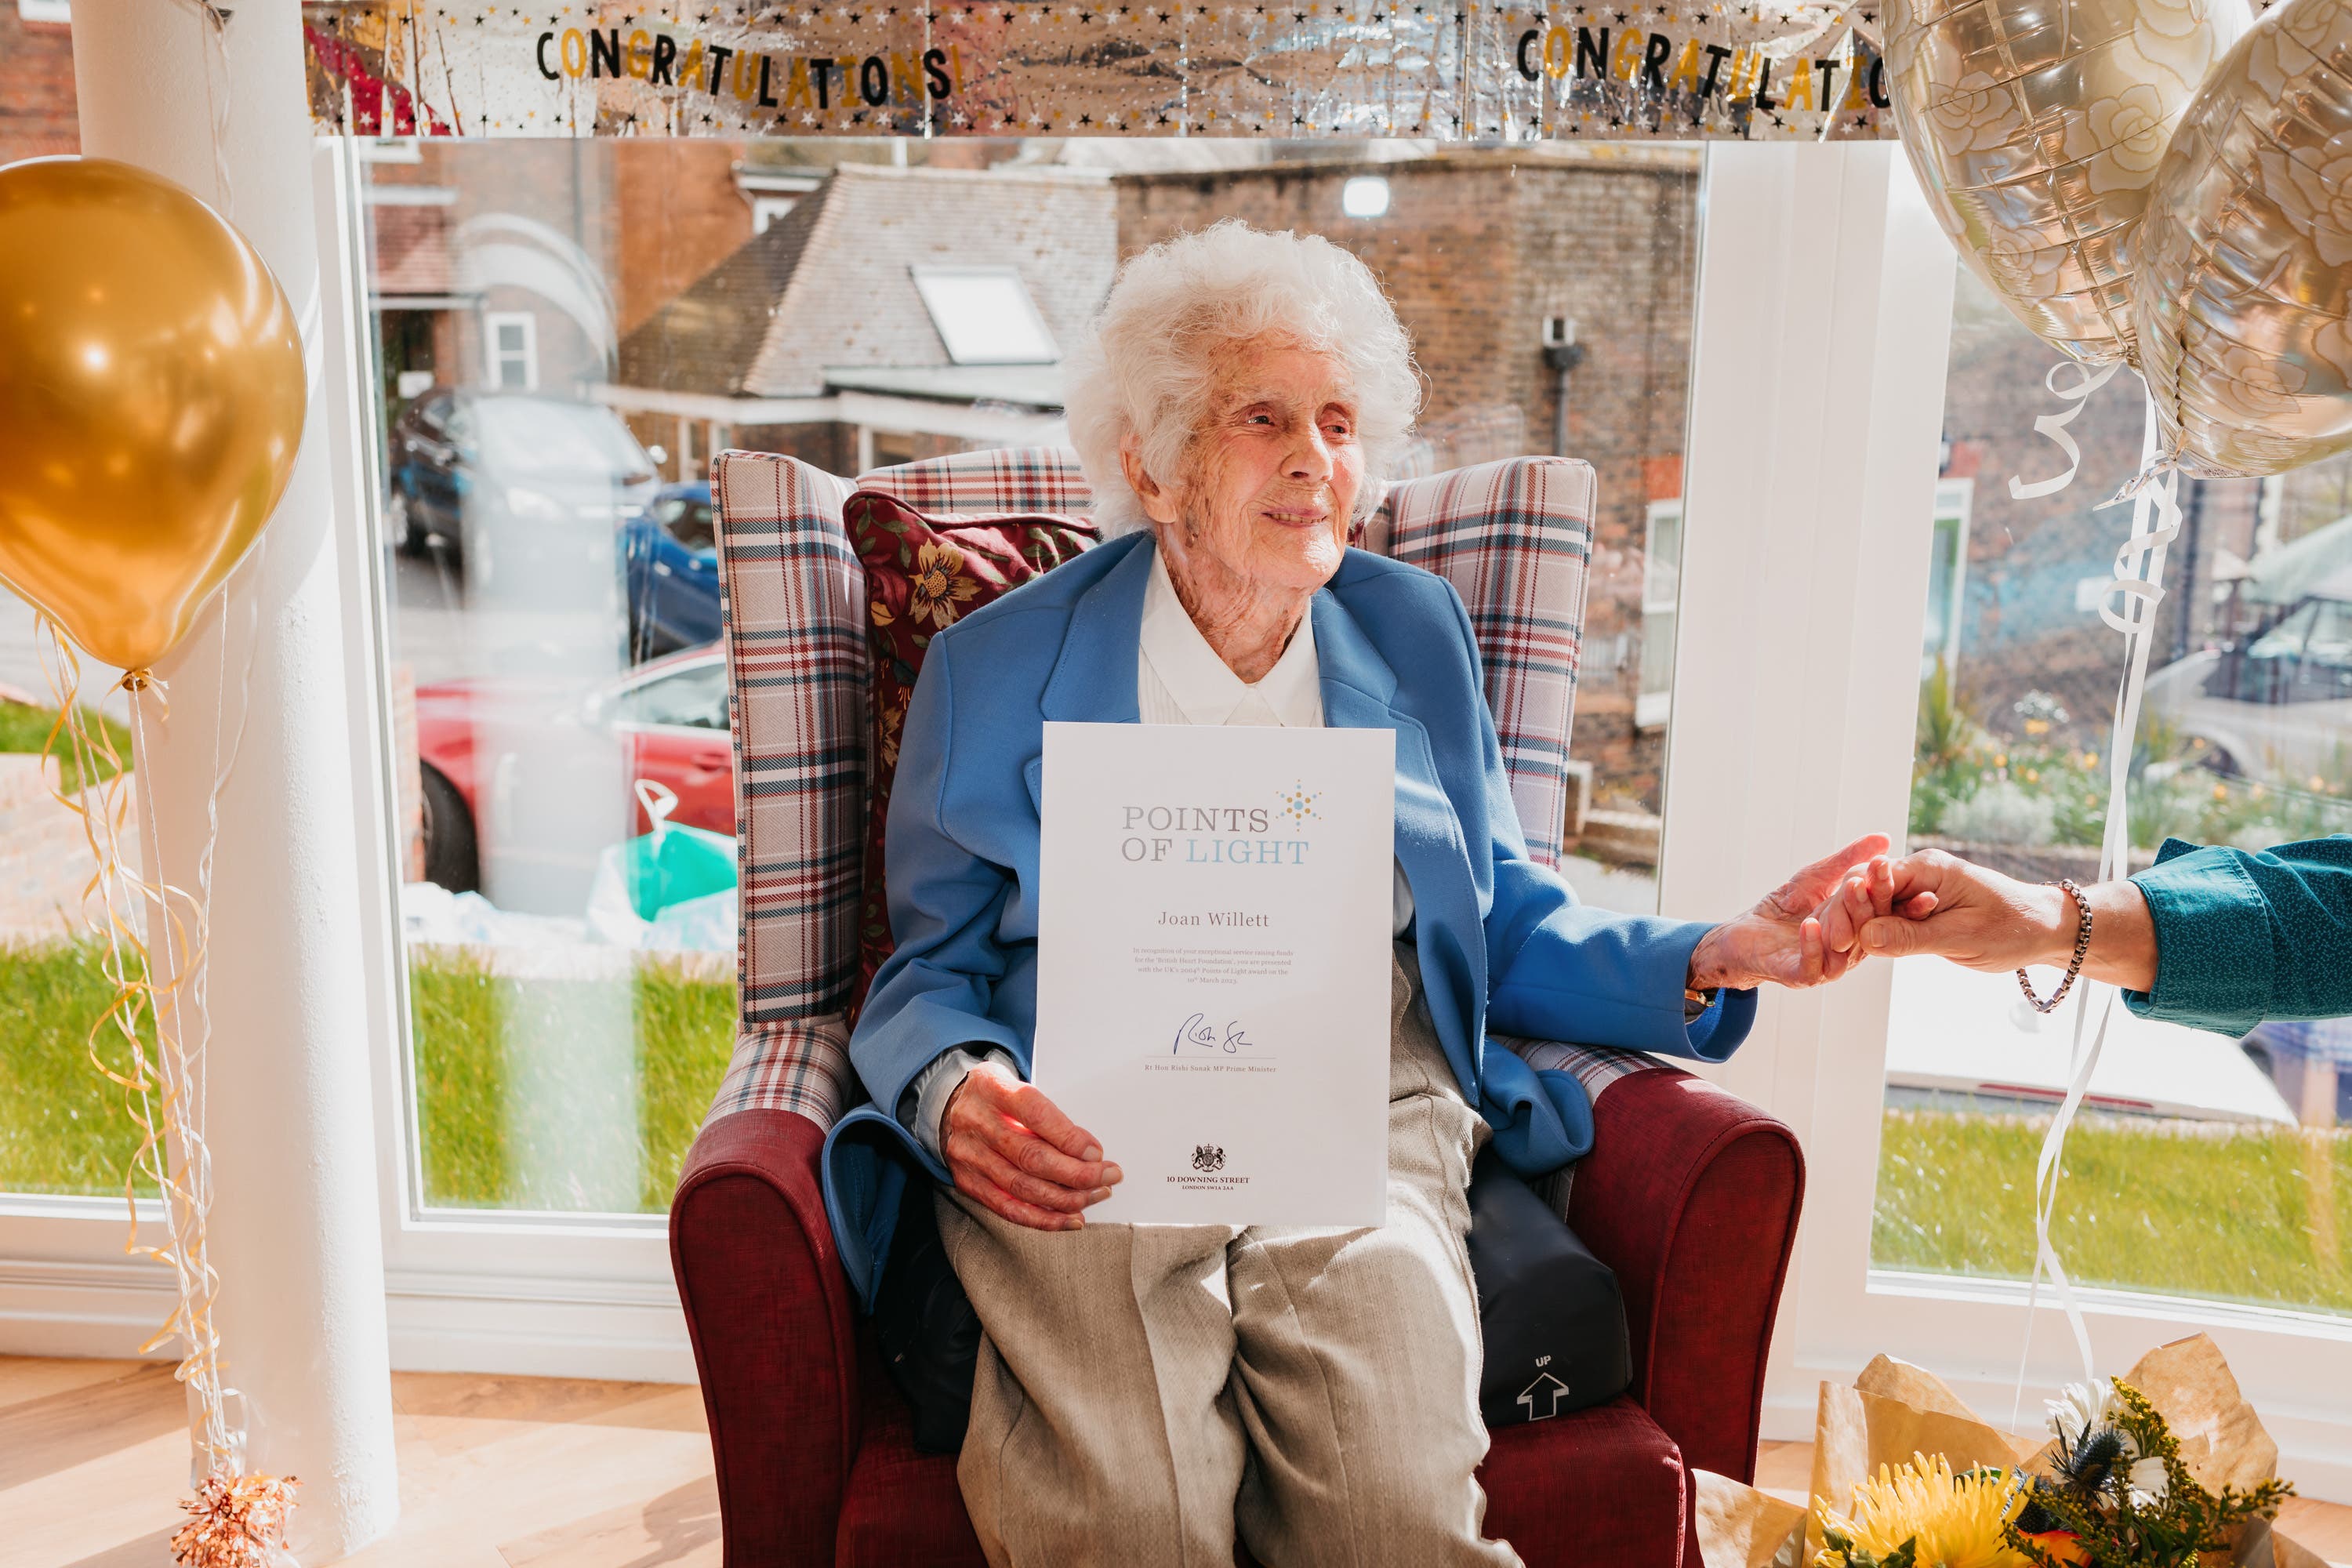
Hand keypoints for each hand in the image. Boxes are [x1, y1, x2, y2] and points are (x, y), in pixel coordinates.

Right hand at [940, 1060, 1120, 1230]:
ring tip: (1097, 1194)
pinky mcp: (968, 1182)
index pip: (1033, 1113)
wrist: (946, 1107)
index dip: (1067, 1136)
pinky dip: (1043, 1218)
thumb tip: (1088, 1148)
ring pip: (1023, 1187)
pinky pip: (1009, 1208)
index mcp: (991, 1087)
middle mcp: (976, 1122)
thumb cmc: (994, 1095)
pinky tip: (1070, 1217)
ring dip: (1067, 1197)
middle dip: (1077, 1173)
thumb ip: (1046, 1109)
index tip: (1096, 1152)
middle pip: (1031, 1156)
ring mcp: (969, 1156)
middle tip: (1109, 1175)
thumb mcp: (1015, 1082)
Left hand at [1685, 833, 1891, 991]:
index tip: (1888, 864)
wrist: (1744, 934)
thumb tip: (1884, 837)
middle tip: (1871, 877)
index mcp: (1858, 929)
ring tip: (1847, 892)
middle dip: (1871, 901)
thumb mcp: (1818, 877)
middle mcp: (1848, 950)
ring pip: (1846, 949)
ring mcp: (1826, 966)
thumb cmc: (1785, 907)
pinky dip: (1812, 945)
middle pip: (1868, 929)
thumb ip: (1848, 860)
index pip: (1880, 910)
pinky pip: (1812, 966)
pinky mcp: (1800, 976)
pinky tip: (1810, 924)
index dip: (1886, 888)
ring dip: (1848, 921)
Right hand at [1818, 848, 2054, 969]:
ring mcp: (1916, 892)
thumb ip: (1912, 937)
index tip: (1836, 938)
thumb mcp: (1962, 936)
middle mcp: (1917, 874)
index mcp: (1927, 867)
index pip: (1873, 880)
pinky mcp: (1919, 911)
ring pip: (1872, 908)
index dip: (1851, 908)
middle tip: (1827, 949)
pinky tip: (1853, 954)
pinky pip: (1886, 921)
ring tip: (1833, 956)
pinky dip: (1871, 936)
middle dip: (1843, 918)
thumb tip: (1865, 938)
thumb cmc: (2013, 927)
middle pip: (1864, 891)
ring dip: (1854, 928)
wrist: (2044, 929)